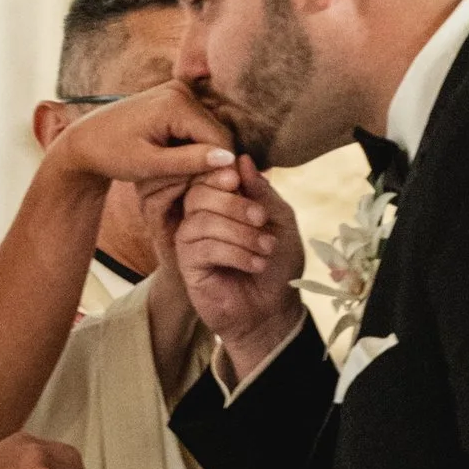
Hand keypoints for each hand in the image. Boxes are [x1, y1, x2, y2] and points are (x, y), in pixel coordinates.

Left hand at [50, 82, 238, 198]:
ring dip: (206, 155)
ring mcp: (179, 90)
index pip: (219, 139)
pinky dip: (196, 146)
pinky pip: (199, 126)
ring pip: (210, 130)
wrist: (86, 140)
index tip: (215, 194)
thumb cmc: (111, 155)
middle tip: (201, 190)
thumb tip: (228, 159)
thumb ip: (188, 162)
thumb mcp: (148, 164)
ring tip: (189, 179)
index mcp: (176, 103)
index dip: (222, 168)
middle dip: (215, 162)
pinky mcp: (176, 97)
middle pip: (217, 133)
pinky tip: (182, 164)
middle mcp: (181, 90)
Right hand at [175, 167, 305, 377]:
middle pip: (199, 195)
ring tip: (265, 249)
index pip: (207, 176)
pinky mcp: (188, 267)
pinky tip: (255, 265)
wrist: (273, 310)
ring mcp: (192, 243)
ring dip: (240, 233)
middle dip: (234, 204)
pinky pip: (203, 248)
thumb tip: (242, 159)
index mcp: (221, 203)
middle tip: (262, 221)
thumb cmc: (278, 264)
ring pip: (202, 221)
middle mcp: (201, 219)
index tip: (239, 182)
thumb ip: (262, 192)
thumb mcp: (279, 220)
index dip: (220, 175)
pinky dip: (234, 253)